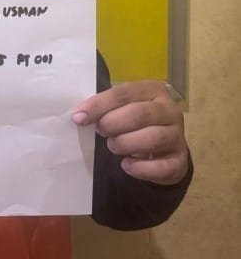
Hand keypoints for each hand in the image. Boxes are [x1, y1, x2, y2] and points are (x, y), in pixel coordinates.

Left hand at [72, 81, 188, 184]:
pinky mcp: (180, 161)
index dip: (99, 105)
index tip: (79, 117)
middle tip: (100, 131)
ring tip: (113, 146)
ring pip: (153, 138)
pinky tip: (126, 165)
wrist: (161, 150)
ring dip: (126, 143)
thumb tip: (79, 115)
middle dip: (112, 124)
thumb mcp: (121, 109)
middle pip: (139, 114)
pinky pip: (162, 166)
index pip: (124, 93)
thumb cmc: (134, 123)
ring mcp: (178, 136)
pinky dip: (140, 168)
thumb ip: (105, 109)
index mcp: (153, 90)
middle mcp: (169, 110)